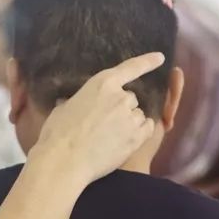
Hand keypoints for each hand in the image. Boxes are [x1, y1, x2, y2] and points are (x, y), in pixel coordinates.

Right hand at [31, 53, 162, 185]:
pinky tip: (125, 140)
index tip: (160, 57)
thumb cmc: (58, 133)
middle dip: (121, 107)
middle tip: (105, 123)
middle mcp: (121, 97)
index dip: (147, 61)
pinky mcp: (137, 137)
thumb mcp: (63, 107)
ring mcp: (130, 117)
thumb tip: (70, 103)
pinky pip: (147, 128)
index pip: (130, 68)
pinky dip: (139, 132)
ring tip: (112, 136)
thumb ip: (76, 101)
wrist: (65, 161)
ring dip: (129, 121)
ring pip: (138, 115)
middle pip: (131, 98)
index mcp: (102, 83)